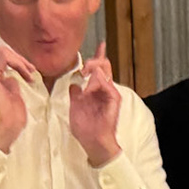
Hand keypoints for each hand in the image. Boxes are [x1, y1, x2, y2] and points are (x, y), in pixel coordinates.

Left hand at [0, 30, 35, 152]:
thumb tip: (3, 52)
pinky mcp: (12, 87)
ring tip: (30, 68)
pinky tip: (29, 71)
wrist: (6, 127)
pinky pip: (15, 71)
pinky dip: (22, 67)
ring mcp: (2, 79)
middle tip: (26, 64)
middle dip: (15, 56)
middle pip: (2, 53)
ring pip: (9, 60)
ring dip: (20, 61)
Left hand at [68, 52, 122, 166]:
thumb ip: (75, 95)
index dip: (99, 57)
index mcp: (96, 91)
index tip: (101, 45)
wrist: (93, 143)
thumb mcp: (75, 108)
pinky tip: (88, 87)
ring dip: (93, 69)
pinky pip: (106, 83)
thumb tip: (73, 84)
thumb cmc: (85, 129)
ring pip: (104, 71)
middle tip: (85, 65)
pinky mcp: (114, 99)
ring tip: (84, 73)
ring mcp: (110, 94)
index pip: (99, 69)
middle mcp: (105, 90)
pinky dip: (96, 82)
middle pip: (104, 66)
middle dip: (94, 60)